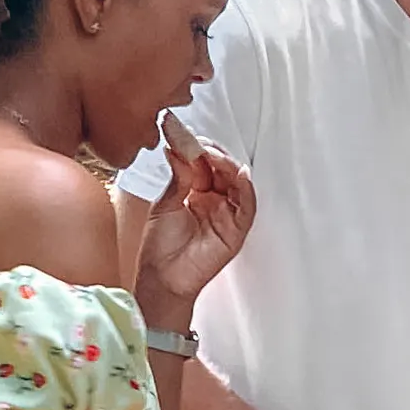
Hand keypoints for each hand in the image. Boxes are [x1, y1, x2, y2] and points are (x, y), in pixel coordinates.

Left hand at [135, 113, 254, 315]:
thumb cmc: (161, 247)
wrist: (161, 278)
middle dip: (211, 152)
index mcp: (198, 192)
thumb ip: (178, 176)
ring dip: (228, 165)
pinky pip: (247, 206)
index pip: (204, 163)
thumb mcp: (166, 202)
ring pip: (237, 182)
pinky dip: (246, 188)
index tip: (178, 132)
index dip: (195, 147)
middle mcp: (215, 200)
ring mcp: (227, 214)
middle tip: (194, 142)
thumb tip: (178, 147)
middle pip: (223, 169)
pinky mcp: (236, 230)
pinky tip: (238, 174)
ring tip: (212, 155)